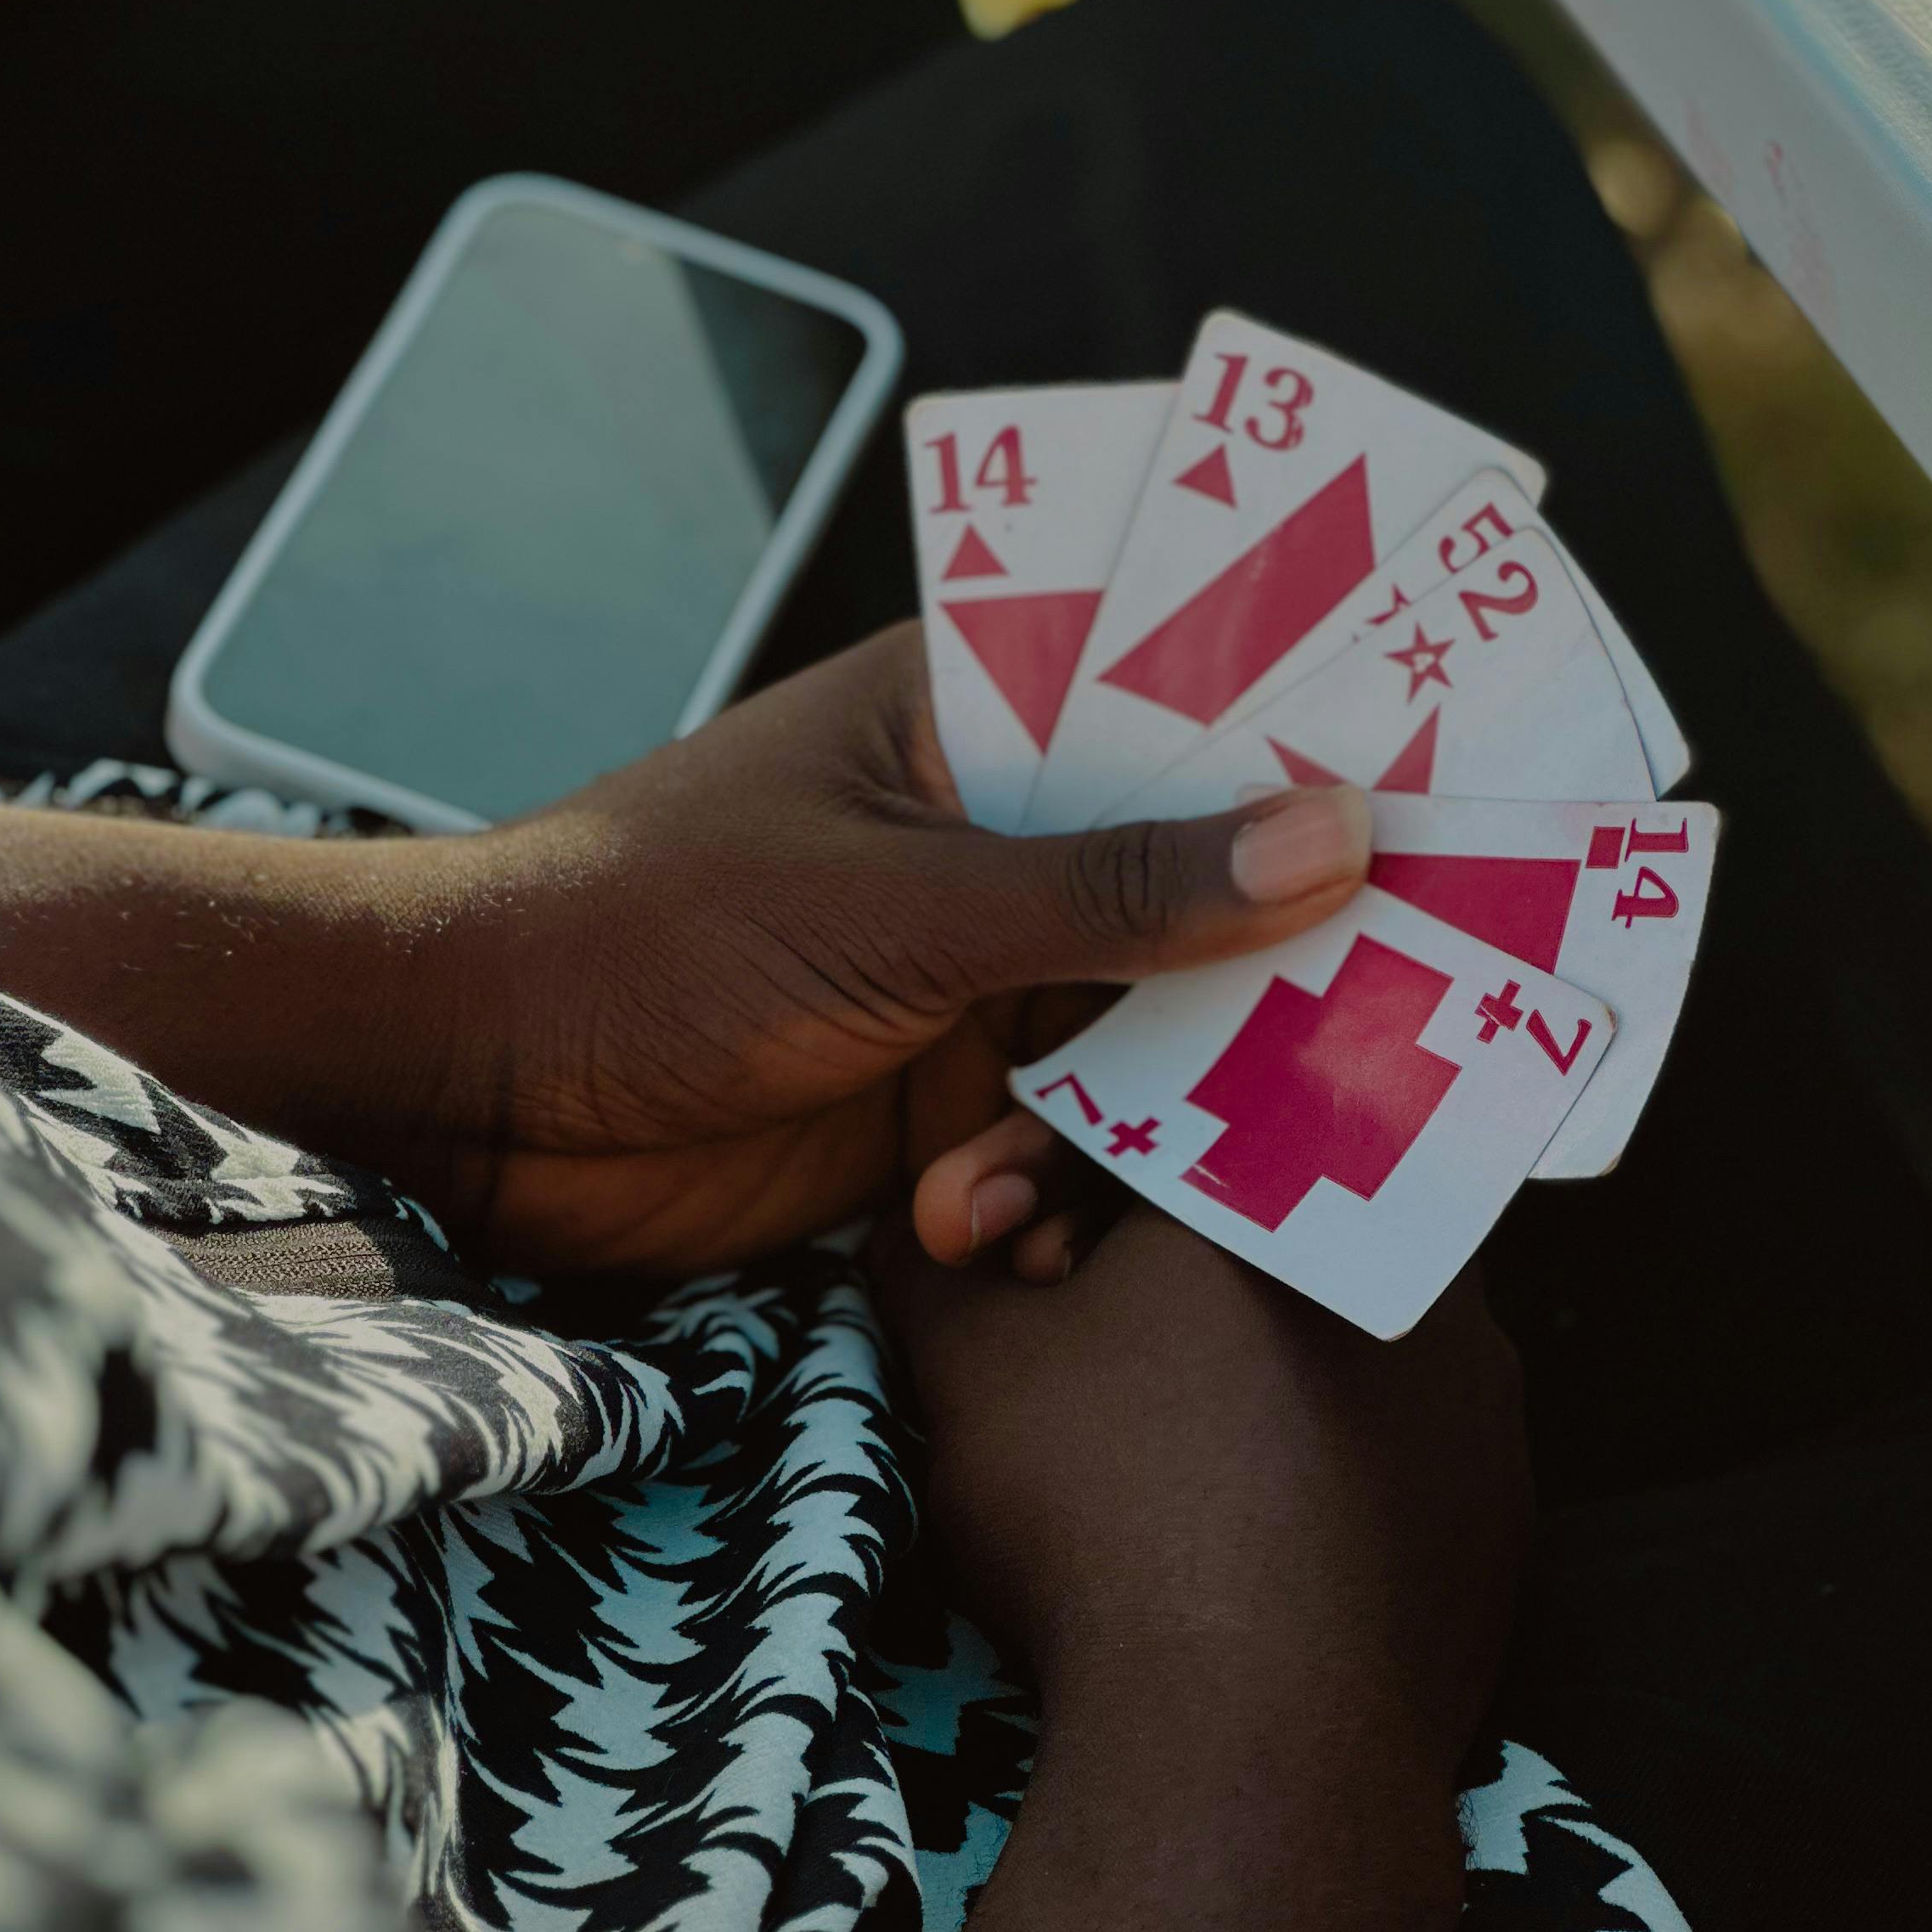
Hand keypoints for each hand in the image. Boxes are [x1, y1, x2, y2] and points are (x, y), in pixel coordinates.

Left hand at [383, 622, 1374, 1279]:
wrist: (464, 1096)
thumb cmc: (651, 934)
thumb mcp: (900, 906)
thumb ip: (1121, 888)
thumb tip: (1337, 828)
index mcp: (980, 710)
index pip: (1194, 690)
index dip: (1326, 735)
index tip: (1467, 789)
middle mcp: (1001, 832)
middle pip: (1209, 883)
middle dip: (1277, 972)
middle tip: (1390, 1038)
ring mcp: (978, 971)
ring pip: (1154, 1039)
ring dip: (1123, 1132)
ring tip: (1000, 1189)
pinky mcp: (945, 1099)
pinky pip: (1077, 1146)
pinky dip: (1058, 1201)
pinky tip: (989, 1240)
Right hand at [869, 1201, 1528, 1776]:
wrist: (1252, 1746)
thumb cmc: (1103, 1508)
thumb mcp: (969, 1365)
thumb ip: (931, 1268)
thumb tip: (910, 1237)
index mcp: (1286, 1187)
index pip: (1149, 1145)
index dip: (1047, 1194)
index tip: (1007, 1275)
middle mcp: (1414, 1267)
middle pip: (1243, 1238)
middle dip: (1137, 1286)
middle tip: (1060, 1363)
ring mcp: (1480, 1401)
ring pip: (1323, 1345)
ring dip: (1224, 1378)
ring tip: (1139, 1464)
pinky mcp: (1500, 1519)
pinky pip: (1385, 1457)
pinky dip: (1303, 1474)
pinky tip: (1232, 1545)